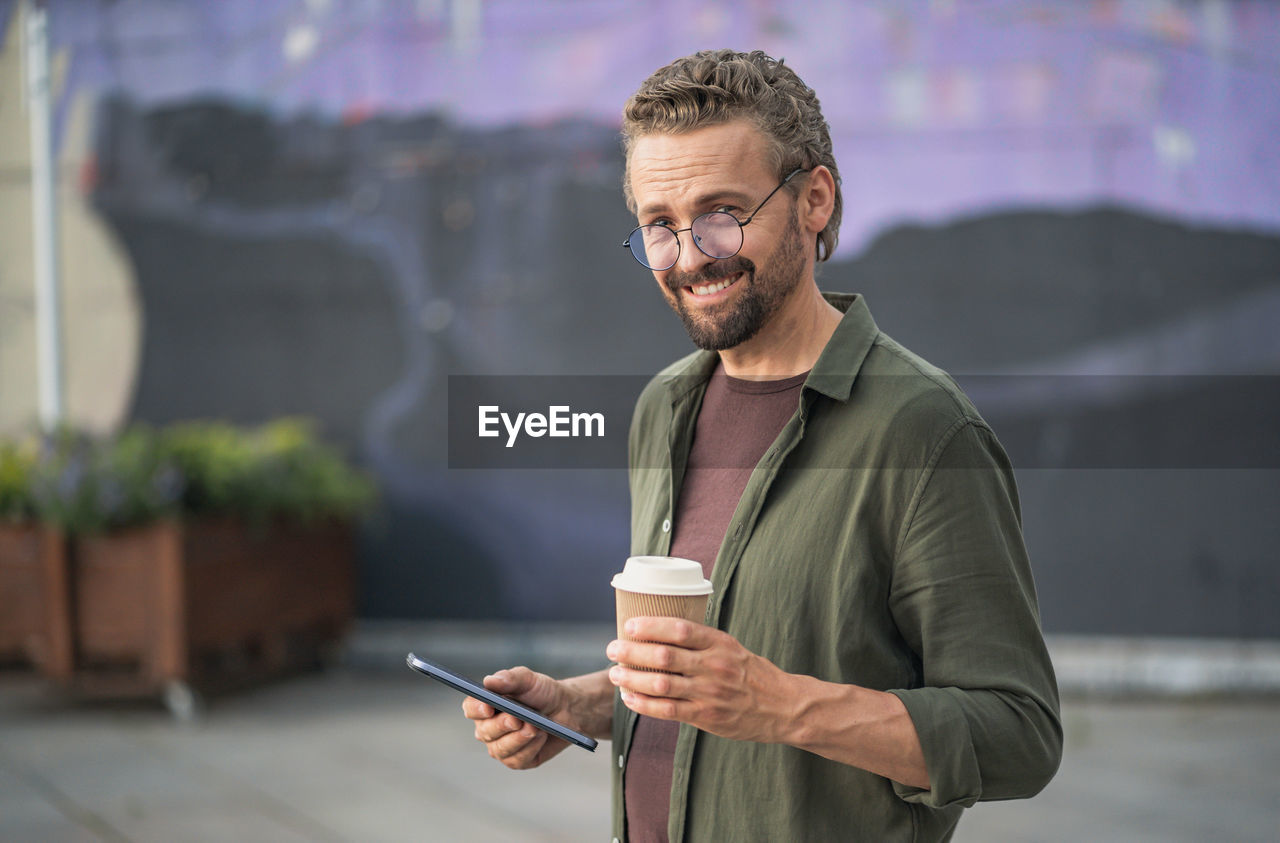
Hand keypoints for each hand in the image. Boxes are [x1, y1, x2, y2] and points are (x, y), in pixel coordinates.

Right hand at [462, 667, 572, 769]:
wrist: (566, 709)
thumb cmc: (542, 692)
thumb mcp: (529, 680)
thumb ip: (510, 678)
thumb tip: (489, 681)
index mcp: (486, 705)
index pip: (471, 709)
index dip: (476, 709)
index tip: (488, 707)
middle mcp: (489, 728)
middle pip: (484, 731)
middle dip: (502, 725)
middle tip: (517, 719)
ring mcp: (501, 746)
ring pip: (500, 749)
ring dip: (519, 738)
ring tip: (535, 726)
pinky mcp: (518, 760)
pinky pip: (518, 759)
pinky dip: (531, 747)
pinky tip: (542, 736)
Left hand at [605, 617, 797, 743]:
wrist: (781, 707)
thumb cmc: (751, 674)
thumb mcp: (731, 647)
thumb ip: (701, 641)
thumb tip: (660, 631)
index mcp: (719, 643)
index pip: (680, 629)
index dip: (650, 626)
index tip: (630, 625)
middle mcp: (713, 666)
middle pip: (663, 656)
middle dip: (632, 651)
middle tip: (613, 648)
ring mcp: (709, 693)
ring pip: (661, 684)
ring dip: (632, 678)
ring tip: (615, 673)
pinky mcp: (705, 716)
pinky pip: (667, 710)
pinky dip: (643, 703)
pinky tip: (630, 697)